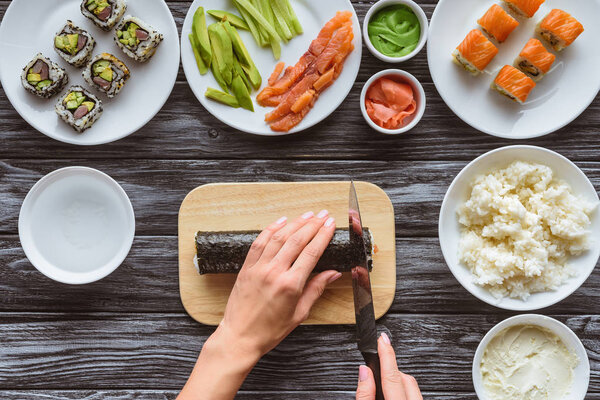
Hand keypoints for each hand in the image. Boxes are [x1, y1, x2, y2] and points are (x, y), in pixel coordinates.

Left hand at [179, 211, 340, 399]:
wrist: (239, 337)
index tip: (330, 225)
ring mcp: (258, 268)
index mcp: (290, 285)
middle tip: (323, 215)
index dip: (323, 235)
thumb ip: (316, 289)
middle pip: (297, 240)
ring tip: (307, 215)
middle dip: (312, 224)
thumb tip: (333, 273)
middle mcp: (274, 272)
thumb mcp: (299, 314)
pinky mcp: (247, 267)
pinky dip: (271, 229)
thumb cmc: (269, 330)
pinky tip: (281, 221)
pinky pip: (259, 242)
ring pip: (279, 237)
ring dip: (295, 223)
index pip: (311, 252)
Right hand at [356, 333, 422, 399]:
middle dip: (390, 371)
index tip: (382, 340)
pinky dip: (403, 391)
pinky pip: (414, 394)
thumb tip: (364, 371)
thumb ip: (365, 395)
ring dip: (397, 382)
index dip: (386, 355)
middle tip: (375, 373)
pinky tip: (394, 396)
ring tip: (383, 389)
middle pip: (405, 378)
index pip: (392, 376)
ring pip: (412, 386)